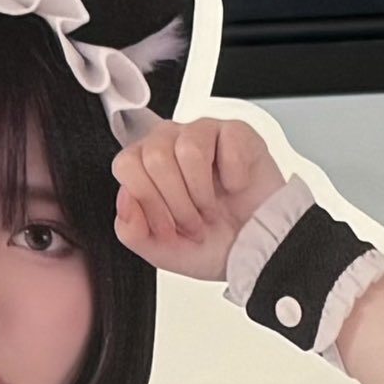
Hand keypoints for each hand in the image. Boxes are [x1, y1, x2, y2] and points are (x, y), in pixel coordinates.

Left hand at [113, 116, 285, 280]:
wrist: (259, 252)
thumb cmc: (214, 245)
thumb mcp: (162, 251)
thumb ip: (130, 230)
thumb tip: (125, 199)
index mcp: (145, 166)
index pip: (126, 165)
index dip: (148, 201)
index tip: (168, 227)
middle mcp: (170, 143)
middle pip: (155, 157)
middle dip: (178, 203)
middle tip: (195, 222)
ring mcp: (202, 133)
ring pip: (188, 150)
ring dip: (203, 193)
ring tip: (212, 209)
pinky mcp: (235, 132)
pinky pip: (226, 143)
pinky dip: (234, 177)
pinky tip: (235, 187)